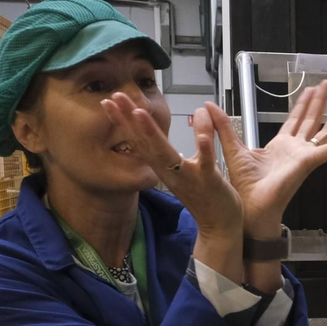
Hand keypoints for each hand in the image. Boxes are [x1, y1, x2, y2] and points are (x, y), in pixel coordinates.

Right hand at [102, 94, 241, 240]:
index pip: (139, 141)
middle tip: (115, 97)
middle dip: (129, 120)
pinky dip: (203, 147)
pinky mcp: (209, 181)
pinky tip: (201, 133)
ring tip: (138, 113)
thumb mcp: (187, 167)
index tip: (108, 101)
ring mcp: (188, 177)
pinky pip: (205, 163)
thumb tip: (184, 118)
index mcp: (164, 167)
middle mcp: (170, 172)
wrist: (218, 228)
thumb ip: (182, 145)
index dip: (123, 122)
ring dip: (152, 134)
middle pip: (145, 144)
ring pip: (166, 154)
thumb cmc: (204, 196)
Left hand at [211, 80, 326, 237]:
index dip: (302, 105)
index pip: (295, 122)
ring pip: (324, 129)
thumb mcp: (233, 148)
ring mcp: (306, 155)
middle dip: (319, 101)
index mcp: (280, 147)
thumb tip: (209, 107)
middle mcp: (296, 150)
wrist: (251, 206)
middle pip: (312, 120)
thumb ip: (224, 126)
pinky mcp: (310, 162)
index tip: (308, 91)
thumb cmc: (245, 187)